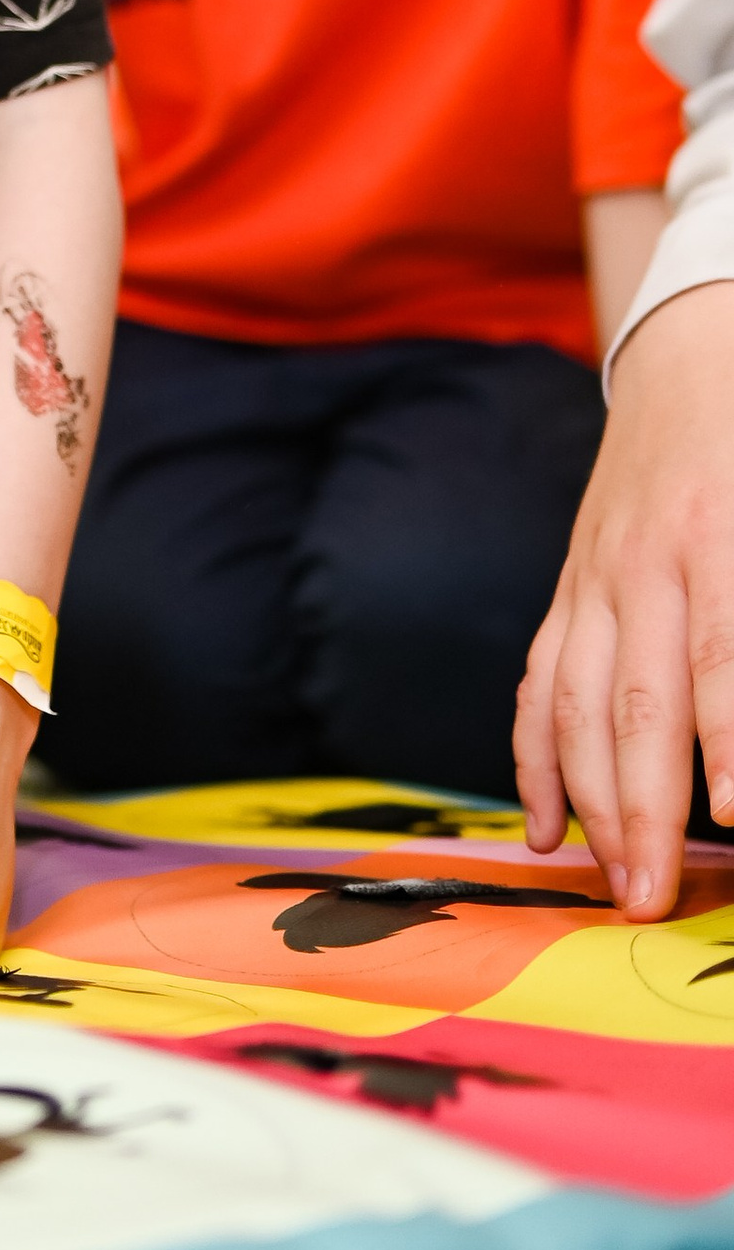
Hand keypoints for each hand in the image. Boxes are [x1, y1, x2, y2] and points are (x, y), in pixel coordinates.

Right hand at [515, 280, 733, 915]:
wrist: (693, 354)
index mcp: (716, 537)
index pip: (720, 659)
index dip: (726, 740)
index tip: (733, 817)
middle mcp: (643, 562)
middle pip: (637, 700)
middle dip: (642, 806)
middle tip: (648, 895)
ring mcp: (593, 576)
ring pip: (575, 703)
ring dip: (588, 801)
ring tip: (609, 880)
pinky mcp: (569, 590)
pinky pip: (540, 685)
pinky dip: (535, 760)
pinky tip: (545, 830)